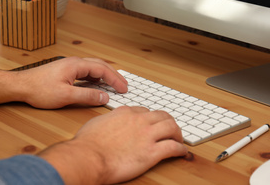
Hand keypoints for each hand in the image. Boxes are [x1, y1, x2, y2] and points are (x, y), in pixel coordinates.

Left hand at [16, 57, 127, 108]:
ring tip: (115, 85)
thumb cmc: (39, 90)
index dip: (115, 79)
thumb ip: (87, 96)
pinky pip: (87, 71)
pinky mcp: (66, 71)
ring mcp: (70, 66)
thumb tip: (104, 96)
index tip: (123, 88)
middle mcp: (75, 62)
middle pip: (100, 65)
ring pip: (94, 67)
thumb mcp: (65, 96)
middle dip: (114, 75)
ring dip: (106, 75)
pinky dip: (96, 77)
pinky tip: (98, 84)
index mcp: (76, 65)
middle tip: (124, 86)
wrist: (20, 86)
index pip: (102, 69)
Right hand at [39, 106, 187, 184]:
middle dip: (169, 122)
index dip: (151, 118)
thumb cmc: (87, 143)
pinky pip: (173, 147)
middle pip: (163, 115)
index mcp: (126, 113)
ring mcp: (147, 135)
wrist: (88, 157)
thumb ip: (109, 120)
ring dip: (178, 133)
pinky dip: (180, 149)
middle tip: (171, 129)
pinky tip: (181, 152)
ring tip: (179, 139)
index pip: (145, 111)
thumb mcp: (97, 122)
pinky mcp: (151, 152)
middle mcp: (139, 121)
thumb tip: (110, 122)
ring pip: (172, 127)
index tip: (153, 124)